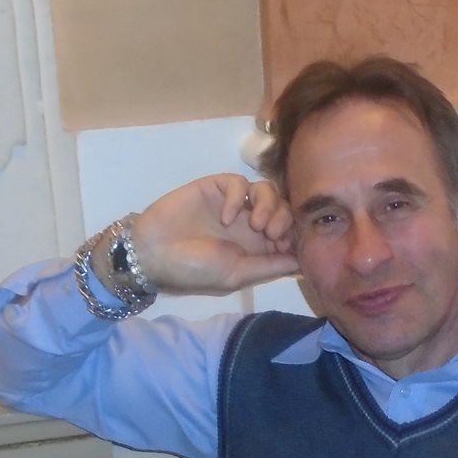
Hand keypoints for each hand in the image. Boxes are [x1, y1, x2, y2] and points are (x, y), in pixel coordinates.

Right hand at [127, 174, 295, 293]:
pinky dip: (239, 197)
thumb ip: (270, 265)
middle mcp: (249, 223)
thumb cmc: (194, 270)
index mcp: (257, 247)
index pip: (290, 232)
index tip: (287, 245)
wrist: (154, 253)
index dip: (296, 234)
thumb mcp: (237, 275)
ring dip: (269, 206)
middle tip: (271, 234)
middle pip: (284, 208)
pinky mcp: (216, 188)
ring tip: (257, 225)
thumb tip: (304, 262)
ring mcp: (234, 204)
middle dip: (285, 220)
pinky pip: (239, 182)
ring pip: (267, 191)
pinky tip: (227, 216)